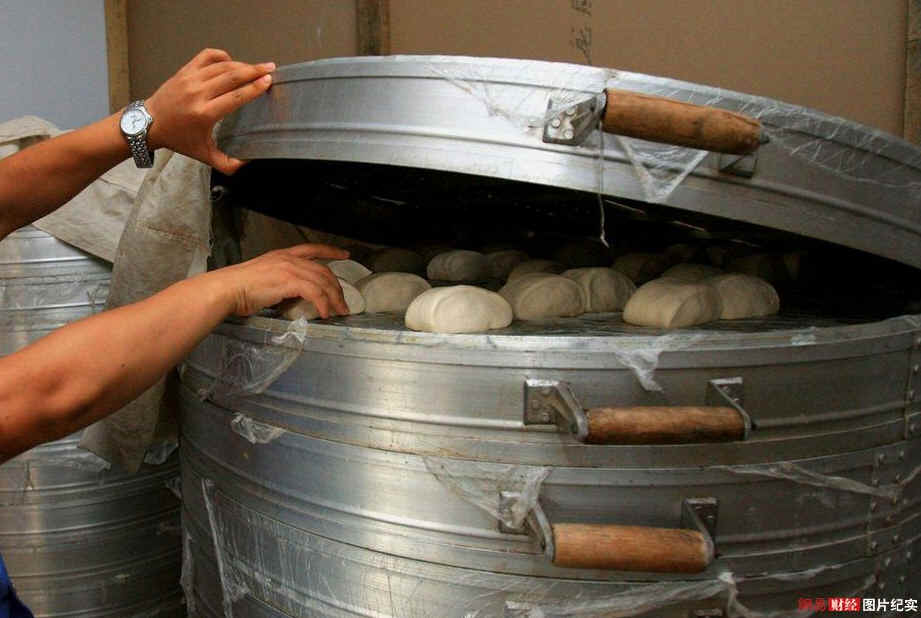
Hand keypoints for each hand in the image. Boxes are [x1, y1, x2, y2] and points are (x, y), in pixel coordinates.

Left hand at [144, 48, 274, 174]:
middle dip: (254, 71)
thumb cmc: (179, 139)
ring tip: (257, 67)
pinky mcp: (184, 71)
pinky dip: (222, 56)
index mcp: (205, 114)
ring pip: (222, 66)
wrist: (150, 123)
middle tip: (271, 68)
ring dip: (242, 64)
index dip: (254, 88)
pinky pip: (207, 56)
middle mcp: (198, 93)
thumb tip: (247, 163)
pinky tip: (231, 62)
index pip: (236, 97)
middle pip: (232, 77)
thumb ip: (227, 164)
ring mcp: (190, 79)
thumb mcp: (203, 155)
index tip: (268, 81)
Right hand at [207, 244, 349, 317]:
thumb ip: (282, 280)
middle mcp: (289, 258)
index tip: (344, 255)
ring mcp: (289, 268)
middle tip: (343, 302)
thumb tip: (295, 293)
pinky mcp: (289, 281)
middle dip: (337, 287)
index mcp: (282, 254)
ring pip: (322, 282)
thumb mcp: (265, 276)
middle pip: (323, 270)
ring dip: (334, 299)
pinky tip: (324, 313)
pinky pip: (315, 292)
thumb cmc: (239, 288)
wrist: (227, 289)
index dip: (331, 251)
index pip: (312, 248)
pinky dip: (323, 304)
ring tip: (339, 311)